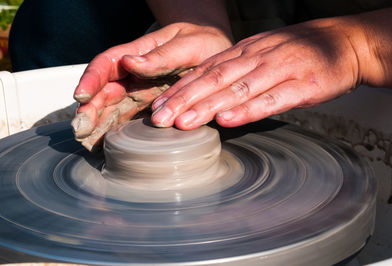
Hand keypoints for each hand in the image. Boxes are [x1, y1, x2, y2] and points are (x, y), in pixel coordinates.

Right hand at [72, 22, 231, 150]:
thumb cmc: (204, 43)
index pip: (107, 64)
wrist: (220, 55)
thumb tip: (130, 62)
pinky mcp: (148, 109)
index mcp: (139, 53)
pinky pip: (127, 121)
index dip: (91, 80)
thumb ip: (162, 56)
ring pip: (110, 109)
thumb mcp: (189, 45)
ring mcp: (139, 93)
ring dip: (96, 126)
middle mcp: (133, 75)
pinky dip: (114, 134)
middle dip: (89, 110)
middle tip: (80, 129)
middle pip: (103, 91)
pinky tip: (104, 146)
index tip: (82, 96)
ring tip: (87, 143)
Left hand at [151, 16, 369, 129]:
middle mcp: (255, 58)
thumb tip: (207, 94)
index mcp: (244, 52)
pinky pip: (271, 98)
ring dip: (207, 106)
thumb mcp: (261, 54)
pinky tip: (227, 120)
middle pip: (212, 79)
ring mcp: (278, 70)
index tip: (157, 107)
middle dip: (182, 100)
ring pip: (236, 88)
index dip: (179, 89)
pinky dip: (247, 110)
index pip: (203, 71)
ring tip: (183, 123)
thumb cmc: (298, 53)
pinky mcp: (301, 85)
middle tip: (158, 120)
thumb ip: (235, 71)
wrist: (345, 42)